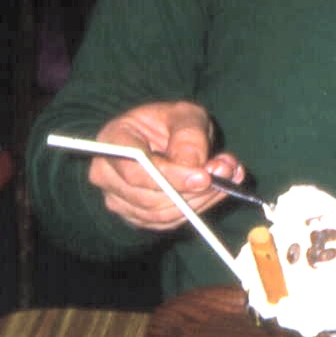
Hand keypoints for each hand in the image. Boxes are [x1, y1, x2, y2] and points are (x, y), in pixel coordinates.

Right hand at [86, 102, 245, 231]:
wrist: (161, 138)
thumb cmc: (169, 123)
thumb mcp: (184, 114)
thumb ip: (189, 135)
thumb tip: (194, 165)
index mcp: (112, 141)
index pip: (134, 170)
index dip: (170, 177)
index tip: (204, 176)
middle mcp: (107, 175)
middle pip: (149, 197)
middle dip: (193, 190)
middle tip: (227, 172)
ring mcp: (119, 200)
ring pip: (162, 213)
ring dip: (201, 199)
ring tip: (228, 176)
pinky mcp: (137, 217)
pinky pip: (169, 222)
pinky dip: (198, 208)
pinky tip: (216, 189)